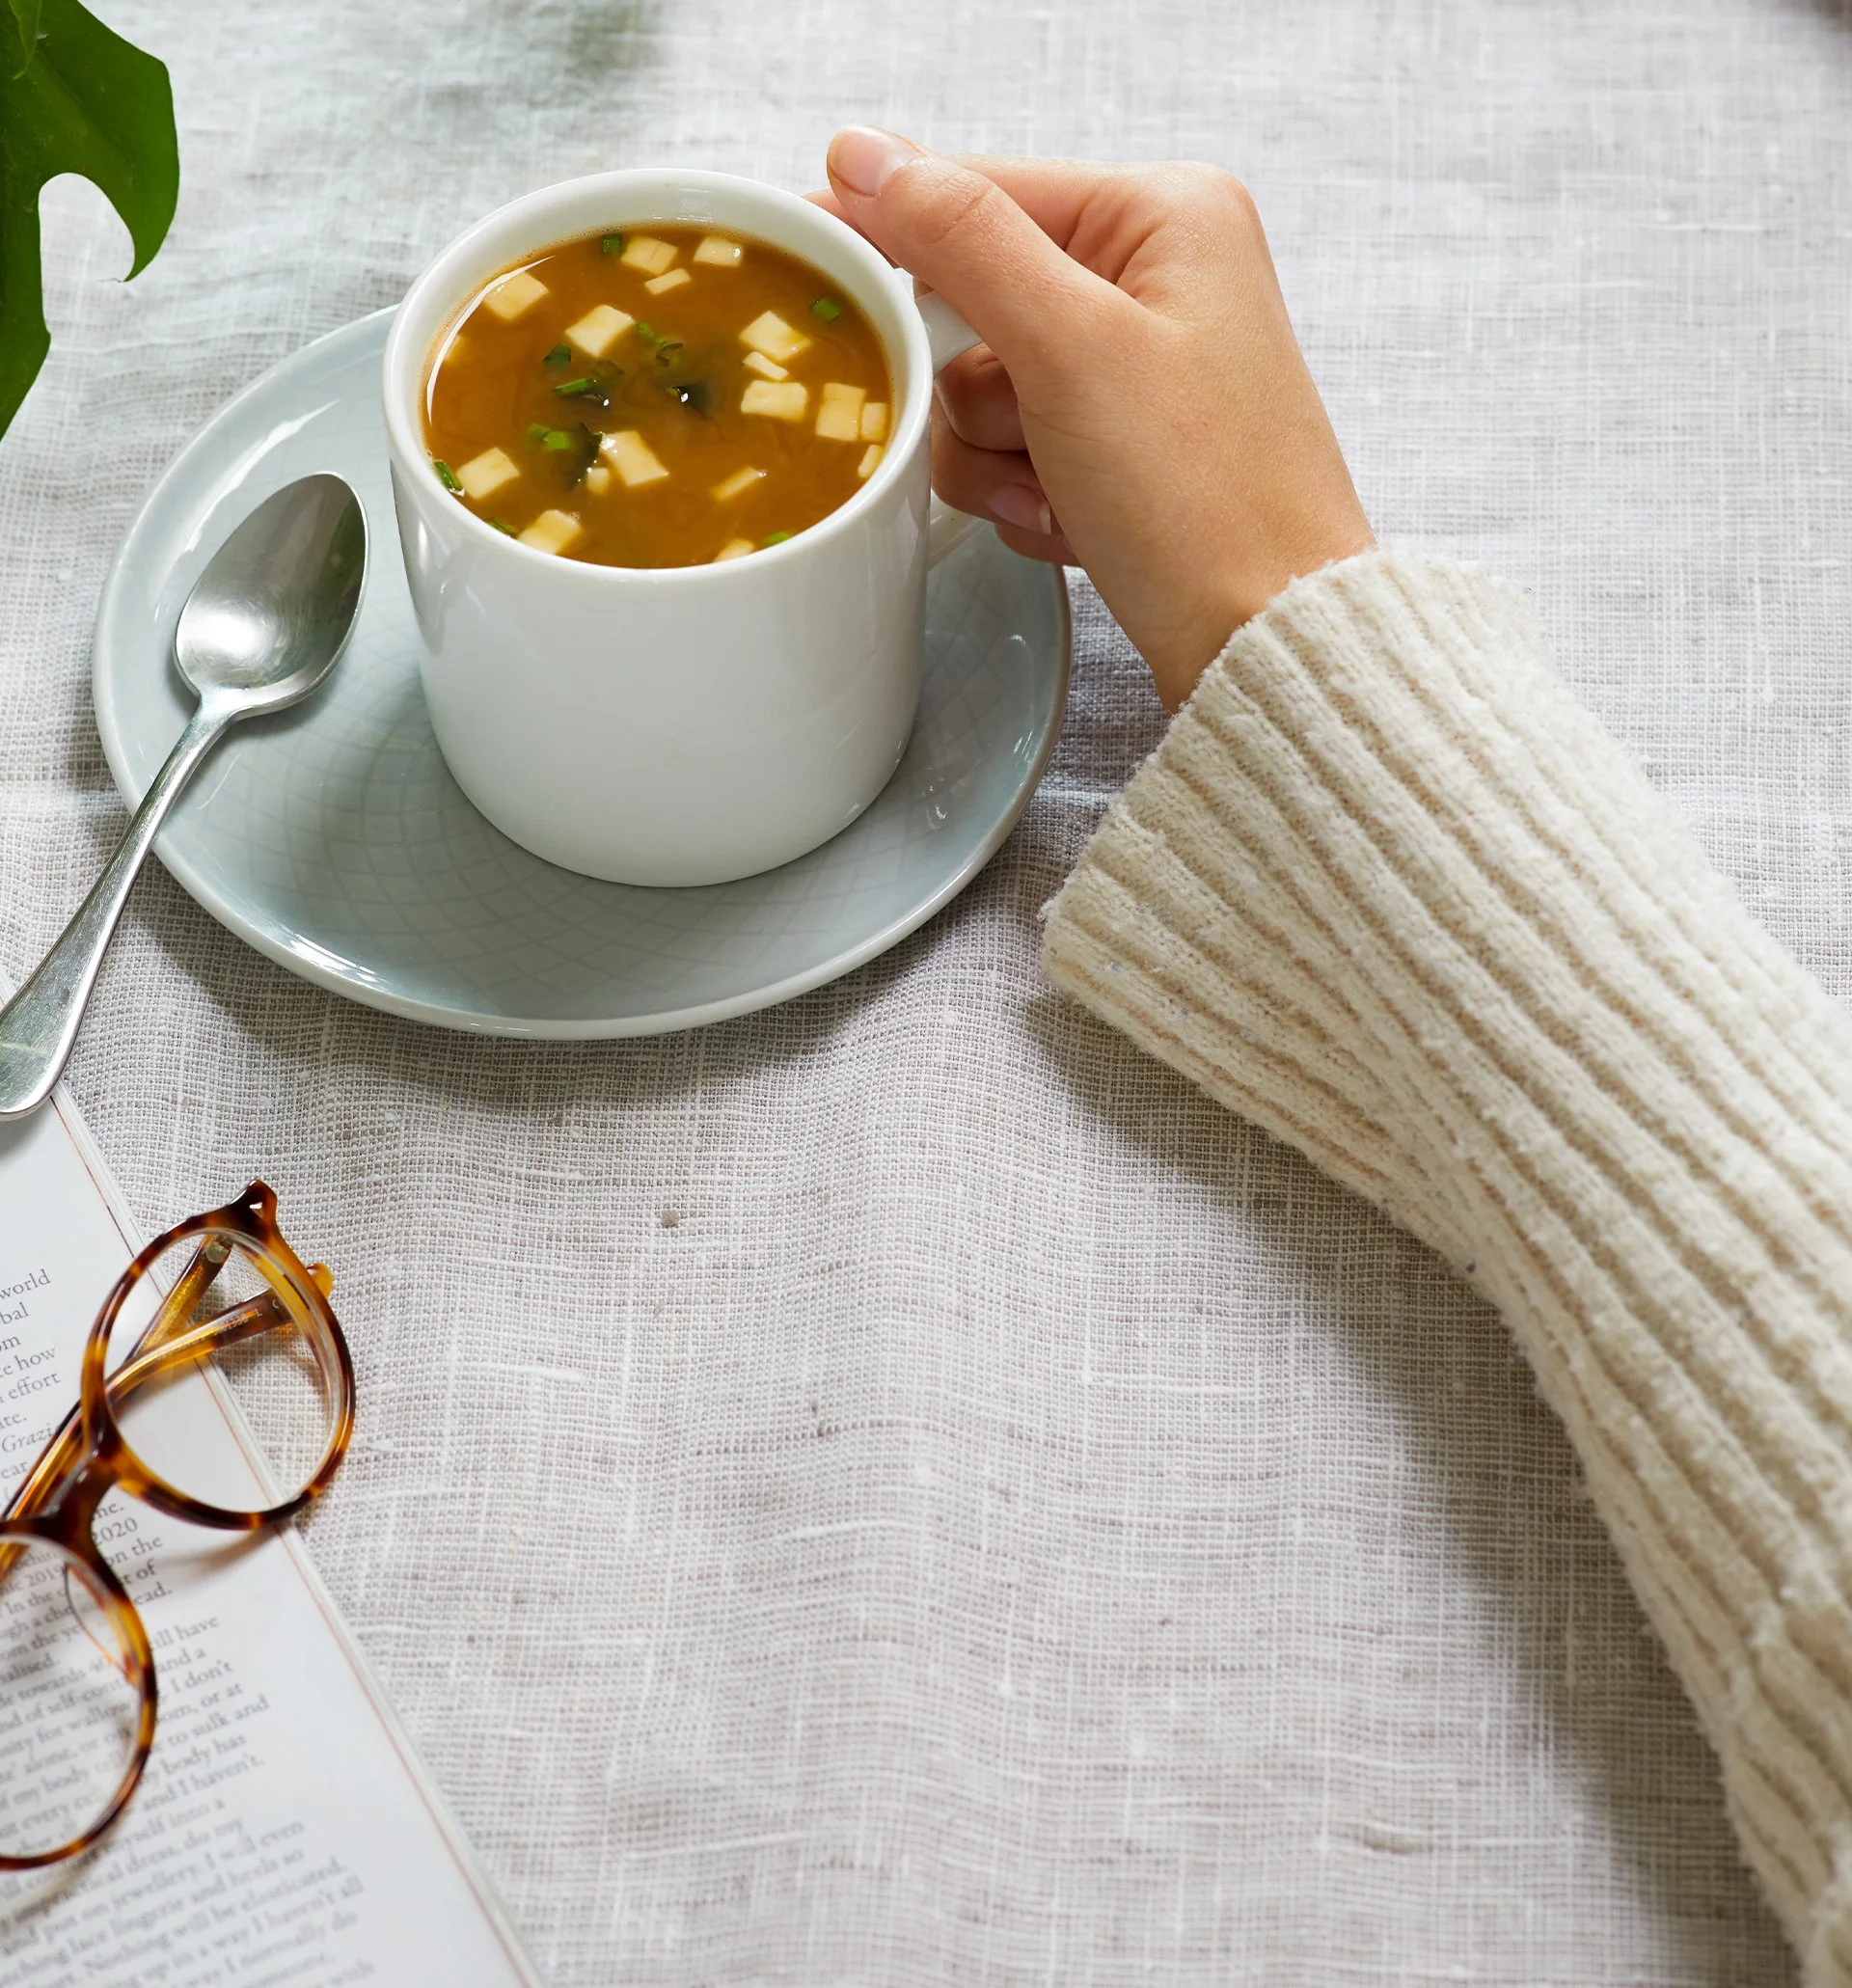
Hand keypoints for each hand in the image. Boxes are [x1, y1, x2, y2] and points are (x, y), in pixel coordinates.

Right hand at [819, 130, 1373, 710]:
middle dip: (977, 394)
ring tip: (1064, 494)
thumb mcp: (1070, 348)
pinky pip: (1014, 452)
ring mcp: (1136, 368)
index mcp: (1161, 214)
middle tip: (1026, 434)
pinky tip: (1077, 523)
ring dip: (999, 459)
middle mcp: (1154, 277)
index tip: (811, 270)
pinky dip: (1025, 496)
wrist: (1262, 645)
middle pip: (971, 304)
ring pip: (981, 391)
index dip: (890, 238)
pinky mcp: (1121, 447)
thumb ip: (960, 239)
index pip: (976, 194)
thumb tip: (863, 154)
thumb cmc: (1204, 500)